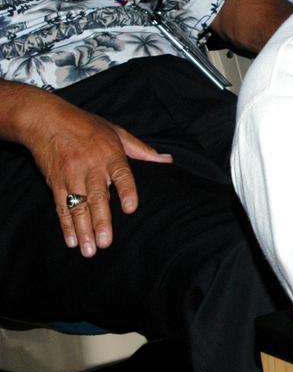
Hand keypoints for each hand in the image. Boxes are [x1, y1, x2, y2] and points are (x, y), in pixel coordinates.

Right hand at [21, 93, 171, 256]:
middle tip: (106, 243)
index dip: (126, 191)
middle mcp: (90, 167)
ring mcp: (71, 176)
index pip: (121, 174)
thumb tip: (167, 160)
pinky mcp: (55, 183)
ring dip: (83, 230)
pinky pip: (61, 207)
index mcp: (110, 154)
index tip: (130, 208)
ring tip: (89, 251)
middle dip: (101, 222)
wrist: (45, 120)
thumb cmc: (86, 126)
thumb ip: (141, 150)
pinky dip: (66, 225)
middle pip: (97, 197)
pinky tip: (71, 241)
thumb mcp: (117, 132)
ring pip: (78, 207)